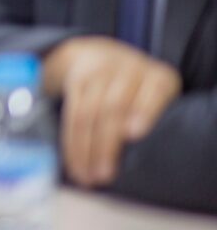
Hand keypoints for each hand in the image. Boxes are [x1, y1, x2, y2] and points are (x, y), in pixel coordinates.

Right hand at [43, 36, 181, 186]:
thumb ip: (154, 121)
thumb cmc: (138, 91)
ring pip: (88, 114)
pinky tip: (74, 162)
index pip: (154, 91)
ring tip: (86, 177)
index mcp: (158, 77)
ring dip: (84, 149)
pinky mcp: (76, 80)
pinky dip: (71, 142)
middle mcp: (129, 69)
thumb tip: (143, 160)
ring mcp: (99, 72)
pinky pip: (71, 114)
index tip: (134, 134)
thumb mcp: (156, 97)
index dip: (144, 110)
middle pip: (114, 107)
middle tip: (104, 175)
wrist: (99, 53)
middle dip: (106, 144)